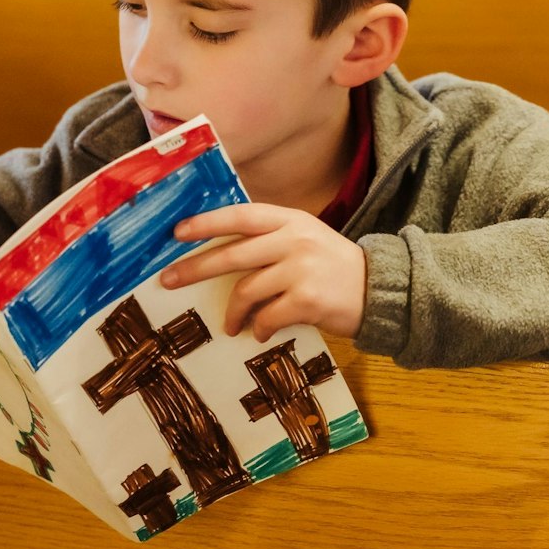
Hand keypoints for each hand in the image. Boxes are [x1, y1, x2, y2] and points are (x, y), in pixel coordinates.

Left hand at [159, 203, 366, 342]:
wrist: (379, 289)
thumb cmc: (333, 267)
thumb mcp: (306, 239)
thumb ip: (270, 239)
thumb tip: (220, 254)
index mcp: (291, 220)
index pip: (241, 216)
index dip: (207, 223)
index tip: (177, 232)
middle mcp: (295, 240)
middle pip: (233, 253)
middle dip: (196, 268)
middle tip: (168, 280)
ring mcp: (302, 269)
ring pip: (247, 291)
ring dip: (233, 313)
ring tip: (230, 325)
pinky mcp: (308, 299)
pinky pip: (267, 316)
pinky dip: (258, 328)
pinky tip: (260, 333)